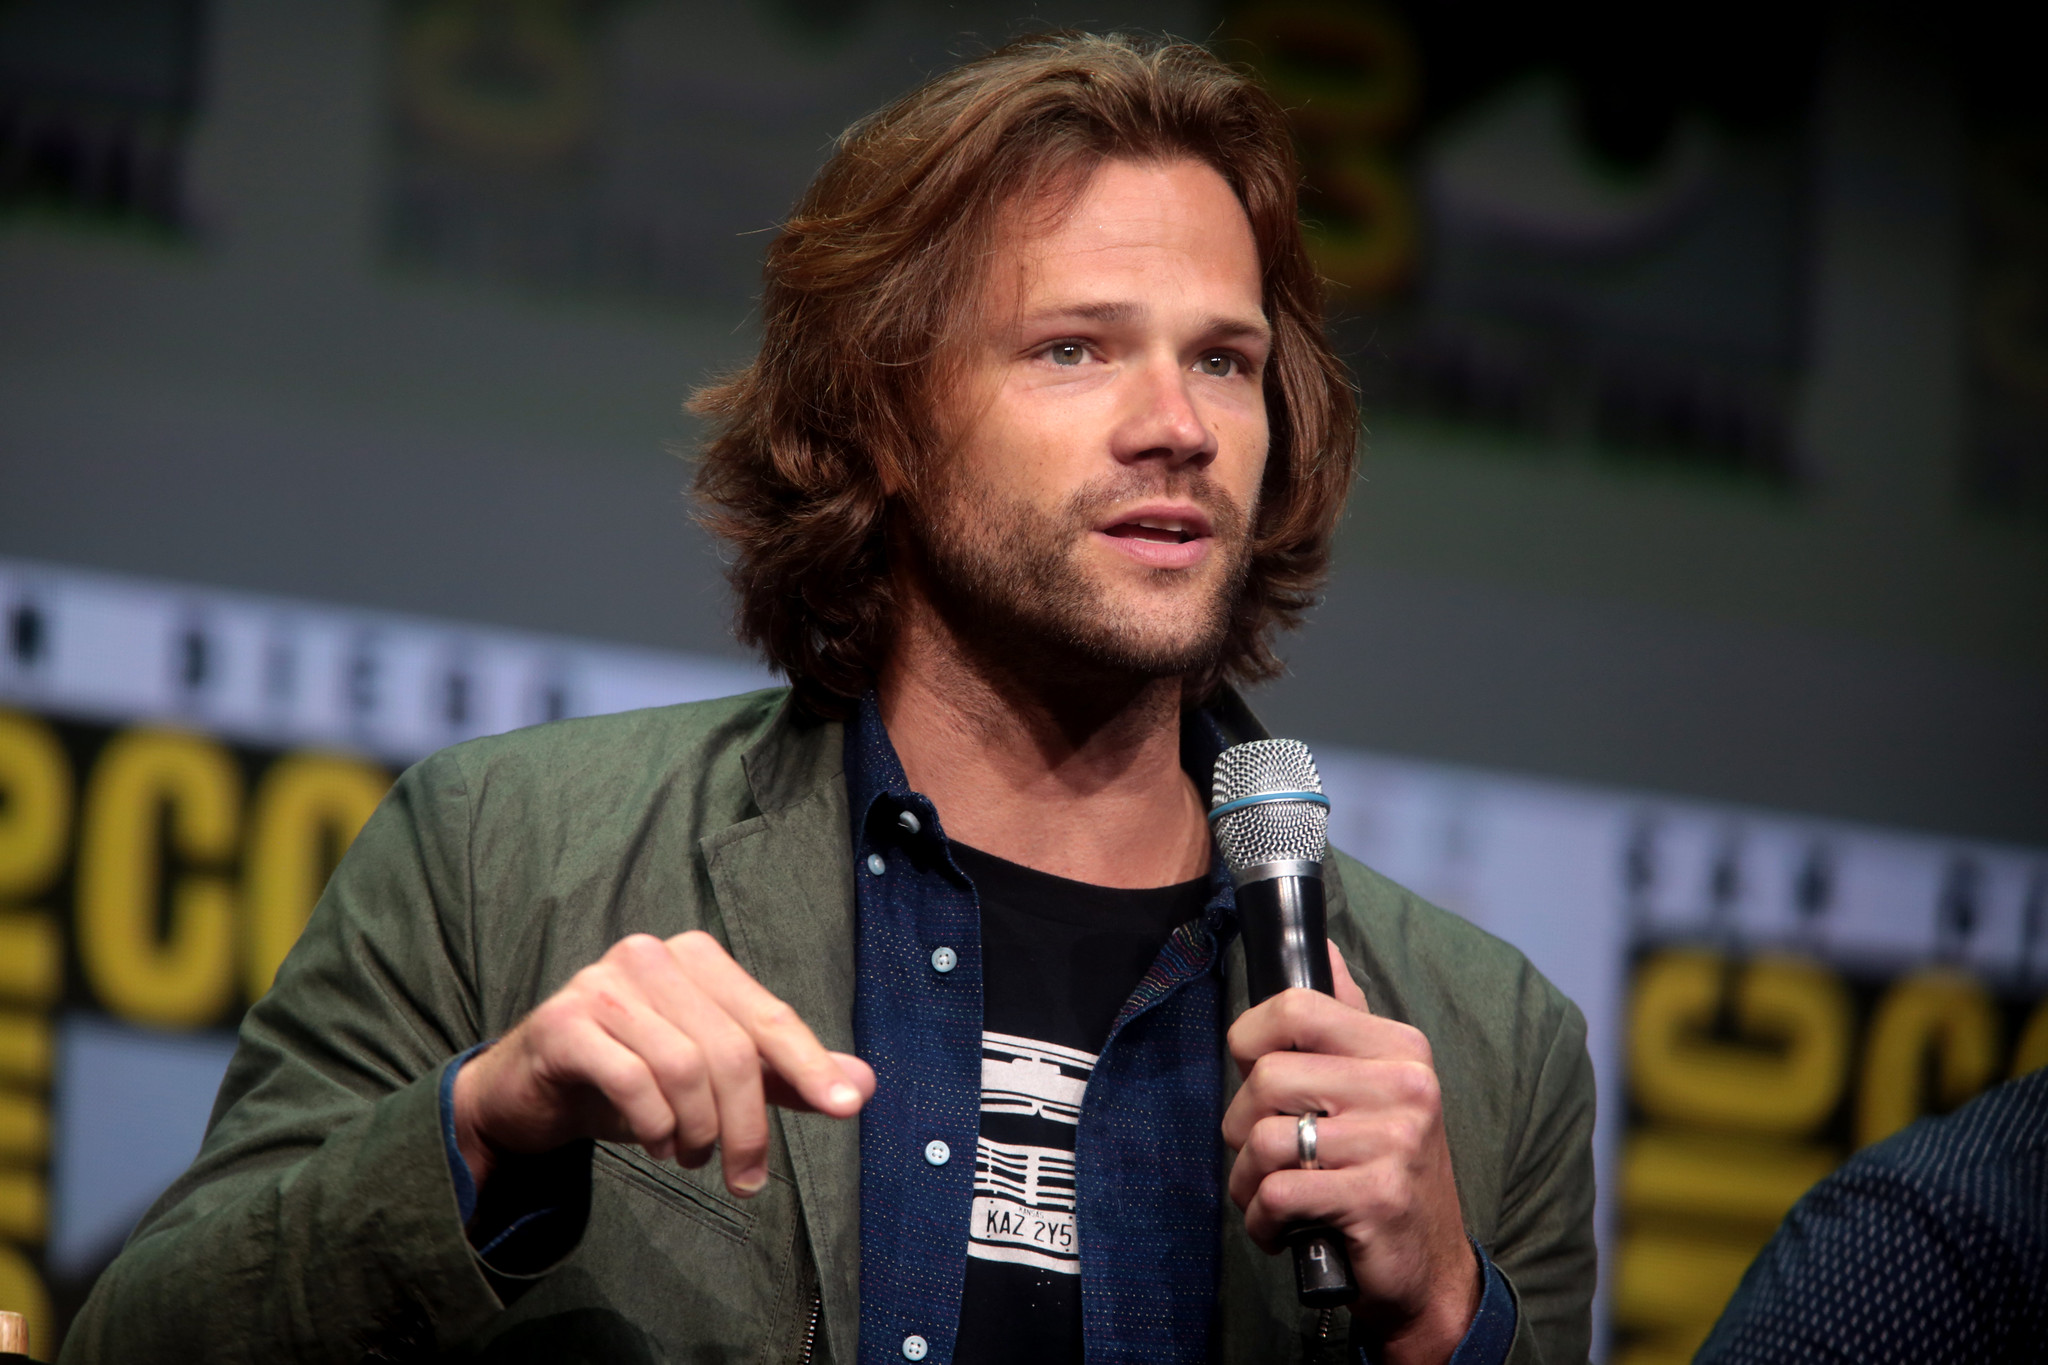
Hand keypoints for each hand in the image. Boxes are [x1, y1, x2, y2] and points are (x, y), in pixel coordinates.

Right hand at [452, 930, 874, 1199]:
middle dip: (746, 1125)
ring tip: (689, 1155)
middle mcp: (652, 956)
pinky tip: (655, 1142)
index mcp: (697, 957)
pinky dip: (654, 1124)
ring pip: (685, 1067)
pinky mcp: (565, 1021)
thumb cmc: (631, 1074)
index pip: (768, 1016)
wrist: (529, 1090)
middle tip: (744, 1177)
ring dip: (697, 1129)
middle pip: (731, 1049)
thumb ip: (784, 1077)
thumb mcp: (715, 1077)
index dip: (809, 1065)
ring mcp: (603, 983)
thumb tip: (861, 1087)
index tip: (844, 1109)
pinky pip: (632, 1079)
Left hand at [1222, 942, 1478, 1364]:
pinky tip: (1284, 1228)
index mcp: (1400, 1048)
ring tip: (1272, 1196)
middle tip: (1263, 1155)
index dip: (1249, 1040)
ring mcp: (1396, 1141)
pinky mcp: (1378, 1197)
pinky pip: (1278, 1194)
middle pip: (1266, 1078)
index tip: (1254, 1074)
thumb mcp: (1378, 1088)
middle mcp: (1406, 1085)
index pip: (1293, 1006)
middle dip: (1240, 1125)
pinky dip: (1263, 1220)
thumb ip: (1344, 1019)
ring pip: (1263, 1139)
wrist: (1430, 1271)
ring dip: (1247, 1181)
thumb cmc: (1385, 1171)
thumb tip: (1322, 945)